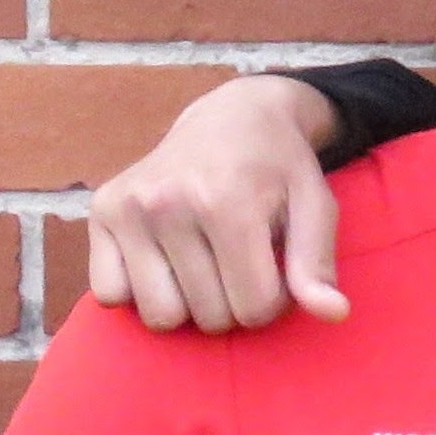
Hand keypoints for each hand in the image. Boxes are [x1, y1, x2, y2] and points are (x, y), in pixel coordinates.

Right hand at [87, 75, 347, 332]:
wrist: (232, 116)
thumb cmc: (279, 168)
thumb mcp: (315, 206)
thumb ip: (317, 263)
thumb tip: (334, 314)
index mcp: (226, 201)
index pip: (253, 309)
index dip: (273, 302)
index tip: (274, 269)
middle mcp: (168, 202)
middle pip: (208, 318)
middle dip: (233, 304)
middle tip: (240, 261)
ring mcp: (128, 207)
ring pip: (160, 317)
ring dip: (188, 305)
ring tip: (206, 263)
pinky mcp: (101, 210)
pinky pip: (110, 295)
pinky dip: (139, 292)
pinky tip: (165, 261)